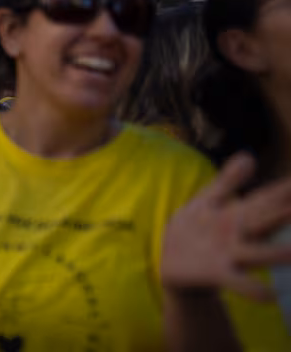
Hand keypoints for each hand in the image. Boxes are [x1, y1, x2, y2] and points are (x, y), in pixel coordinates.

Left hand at [162, 153, 290, 300]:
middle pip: (267, 222)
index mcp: (240, 214)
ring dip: (277, 254)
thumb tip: (248, 156)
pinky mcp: (216, 272)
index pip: (268, 198)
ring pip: (257, 253)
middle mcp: (242, 234)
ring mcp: (231, 254)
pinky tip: (269, 296)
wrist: (173, 263)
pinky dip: (250, 288)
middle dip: (287, 214)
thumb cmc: (197, 227)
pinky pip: (235, 281)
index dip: (286, 189)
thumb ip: (229, 181)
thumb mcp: (209, 199)